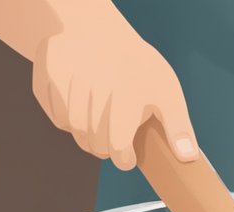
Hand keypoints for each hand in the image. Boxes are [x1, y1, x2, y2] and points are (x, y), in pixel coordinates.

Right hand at [32, 20, 197, 169]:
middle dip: (105, 147)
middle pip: (94, 144)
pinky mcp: (46, 74)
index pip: (118, 149)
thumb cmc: (137, 67)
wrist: (100, 31)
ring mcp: (67, 79)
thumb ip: (178, 127)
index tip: (128, 156)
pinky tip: (81, 102)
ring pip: (73, 130)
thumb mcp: (167, 92)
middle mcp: (95, 86)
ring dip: (86, 133)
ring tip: (98, 116)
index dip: (124, 158)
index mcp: (127, 95)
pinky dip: (66, 117)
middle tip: (114, 132)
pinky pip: (54, 115)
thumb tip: (187, 158)